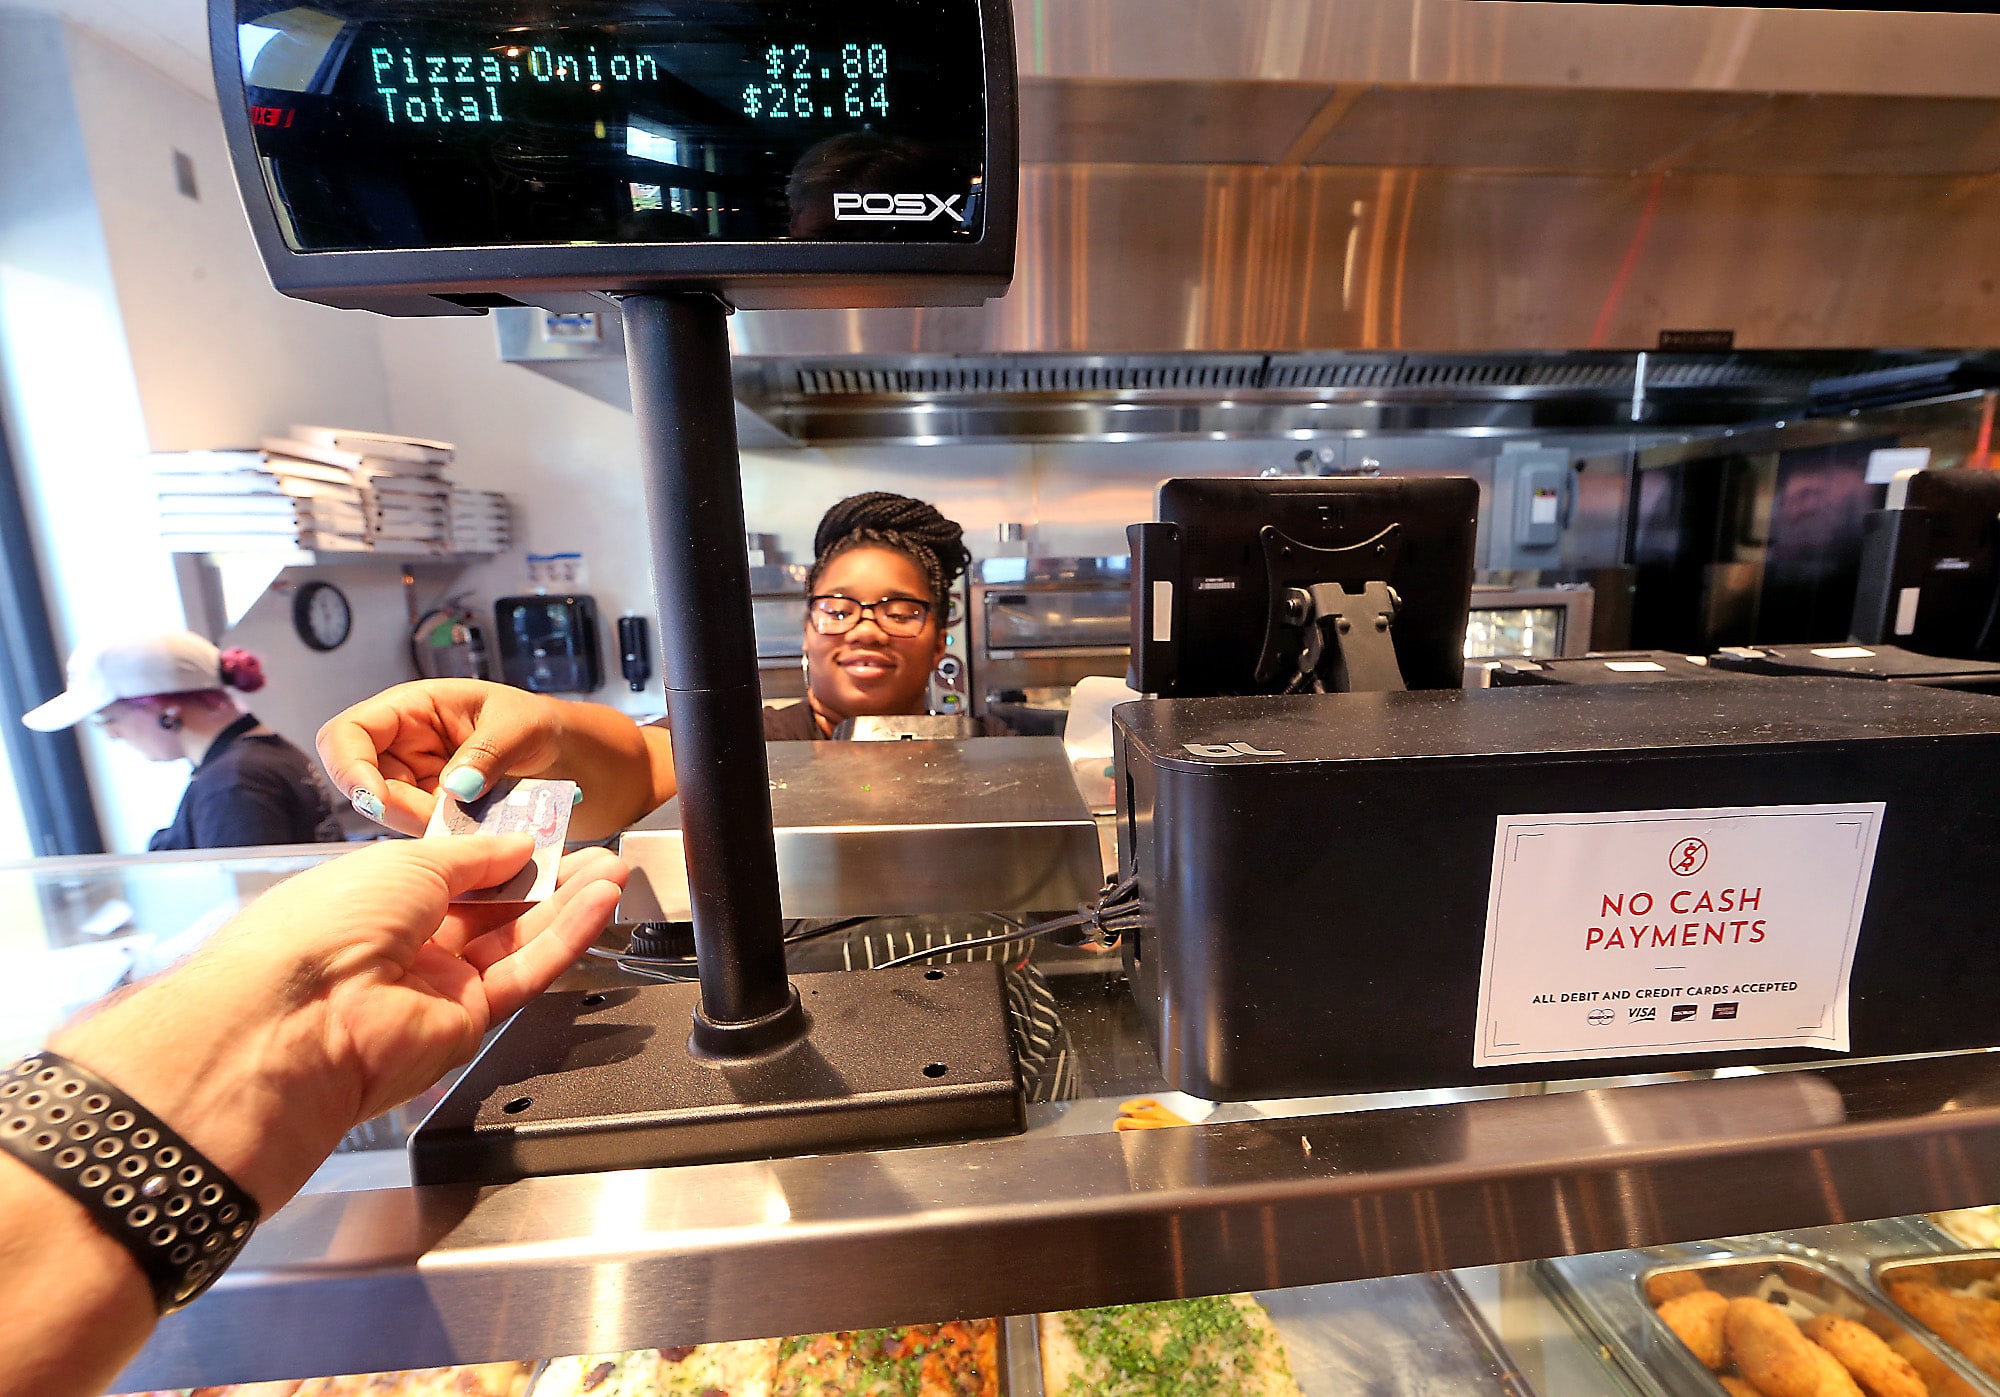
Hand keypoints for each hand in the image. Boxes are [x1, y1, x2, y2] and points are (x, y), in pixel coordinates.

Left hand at [52, 837, 628, 1212]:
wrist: (301, 1018)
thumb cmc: (327, 924)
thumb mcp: (407, 861)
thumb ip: (474, 855)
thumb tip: (516, 844)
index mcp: (377, 897)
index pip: (453, 872)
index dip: (502, 852)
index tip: (547, 832)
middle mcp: (406, 943)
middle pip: (492, 907)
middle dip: (546, 878)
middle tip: (595, 851)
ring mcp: (437, 985)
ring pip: (515, 939)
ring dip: (567, 905)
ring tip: (613, 871)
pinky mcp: (467, 1022)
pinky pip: (523, 972)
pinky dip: (564, 939)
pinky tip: (598, 905)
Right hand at [318, 681, 675, 840]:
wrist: (588, 764)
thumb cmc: (555, 727)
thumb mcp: (524, 727)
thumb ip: (487, 754)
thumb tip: (454, 787)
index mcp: (416, 708)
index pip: (348, 733)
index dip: (351, 767)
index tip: (376, 798)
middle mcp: (409, 747)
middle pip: (366, 785)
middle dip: (399, 809)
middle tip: (445, 822)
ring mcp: (423, 785)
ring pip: (396, 818)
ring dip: (431, 831)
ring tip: (482, 823)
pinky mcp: (443, 819)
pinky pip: (429, 838)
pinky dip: (451, 845)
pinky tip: (484, 839)